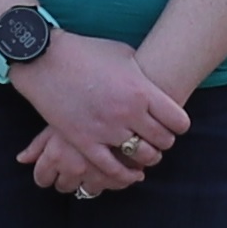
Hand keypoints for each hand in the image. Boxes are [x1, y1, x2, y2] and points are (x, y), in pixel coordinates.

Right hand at [11, 30, 193, 195]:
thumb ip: (144, 76)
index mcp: (141, 90)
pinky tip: (131, 173)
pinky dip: (125, 175)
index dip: (179, 125)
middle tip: (160, 139)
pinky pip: (112, 169)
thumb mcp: (124, 55)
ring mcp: (106, 129)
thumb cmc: (87, 52)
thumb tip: (158, 89)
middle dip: (165, 141)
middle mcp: (128, 113)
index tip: (175, 125)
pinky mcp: (85, 142)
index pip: (178, 121)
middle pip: (163, 140)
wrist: (46, 60)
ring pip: (141, 156)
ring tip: (145, 153)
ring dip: (148, 157)